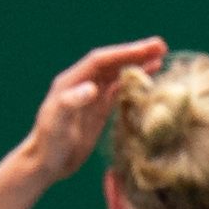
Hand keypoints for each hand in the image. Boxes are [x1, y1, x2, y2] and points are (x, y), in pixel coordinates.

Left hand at [21, 40, 165, 185]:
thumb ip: (71, 102)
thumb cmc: (50, 143)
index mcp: (72, 82)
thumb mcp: (58, 123)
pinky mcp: (99, 110)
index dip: (124, 53)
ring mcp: (92, 97)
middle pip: (112, 63)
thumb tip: (93, 88)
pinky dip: (134, 84)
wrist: (47, 161)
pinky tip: (148, 82)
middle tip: (162, 46)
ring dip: (138, 65)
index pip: (102, 61)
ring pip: (117, 75)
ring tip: (161, 59)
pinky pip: (119, 91)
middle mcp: (83, 84)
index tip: (148, 49)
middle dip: (136, 54)